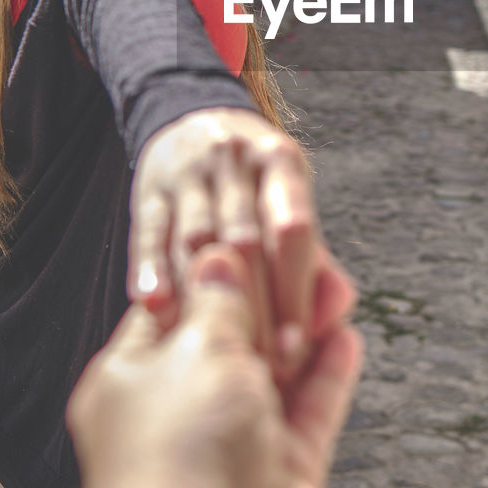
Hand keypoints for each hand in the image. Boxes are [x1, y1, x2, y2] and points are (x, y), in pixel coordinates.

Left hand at [51, 245, 363, 487]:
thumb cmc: (177, 454)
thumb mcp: (195, 346)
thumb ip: (218, 300)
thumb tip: (219, 259)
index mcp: (133, 381)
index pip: (173, 310)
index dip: (211, 273)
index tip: (245, 239)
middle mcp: (180, 414)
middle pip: (229, 342)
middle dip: (267, 302)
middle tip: (301, 261)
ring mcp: (231, 448)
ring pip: (274, 377)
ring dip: (303, 335)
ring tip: (332, 290)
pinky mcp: (280, 478)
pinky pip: (308, 414)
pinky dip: (327, 377)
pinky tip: (345, 339)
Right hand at [128, 107, 318, 376]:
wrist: (196, 121)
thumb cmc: (257, 183)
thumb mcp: (290, 200)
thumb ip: (315, 261)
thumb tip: (339, 313)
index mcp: (280, 161)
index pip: (293, 229)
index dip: (296, 291)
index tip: (298, 348)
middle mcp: (234, 159)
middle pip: (244, 240)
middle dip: (253, 307)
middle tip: (257, 366)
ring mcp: (188, 172)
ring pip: (195, 239)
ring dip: (203, 299)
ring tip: (210, 352)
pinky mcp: (149, 190)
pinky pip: (148, 234)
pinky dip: (153, 273)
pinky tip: (157, 310)